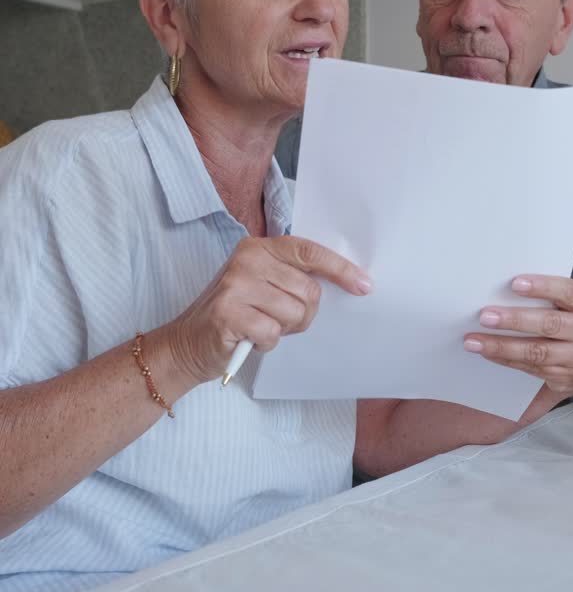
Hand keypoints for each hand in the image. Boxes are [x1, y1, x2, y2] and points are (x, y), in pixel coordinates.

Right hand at [167, 236, 371, 383]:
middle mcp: (246, 260)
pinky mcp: (227, 313)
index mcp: (258, 248)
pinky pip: (272, 333)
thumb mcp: (262, 285)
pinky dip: (265, 343)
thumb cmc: (235, 314)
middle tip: (278, 320)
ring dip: (282, 330)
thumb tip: (346, 283)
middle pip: (308, 290)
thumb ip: (292, 278)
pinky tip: (248, 338)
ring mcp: (234, 285)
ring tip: (260, 327)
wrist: (187, 343)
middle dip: (302, 314)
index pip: (309, 252)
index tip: (364, 285)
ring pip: (293, 313)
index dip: (341, 269)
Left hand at [464, 275, 572, 399]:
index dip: (543, 287)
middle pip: (551, 324)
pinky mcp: (569, 379)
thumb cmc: (567, 321)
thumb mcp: (567, 306)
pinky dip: (506, 360)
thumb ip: (546, 298)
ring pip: (538, 352)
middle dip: (515, 320)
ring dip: (503, 346)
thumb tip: (502, 289)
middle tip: (485, 316)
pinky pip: (532, 368)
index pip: (569, 292)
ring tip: (475, 341)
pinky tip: (488, 352)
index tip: (515, 284)